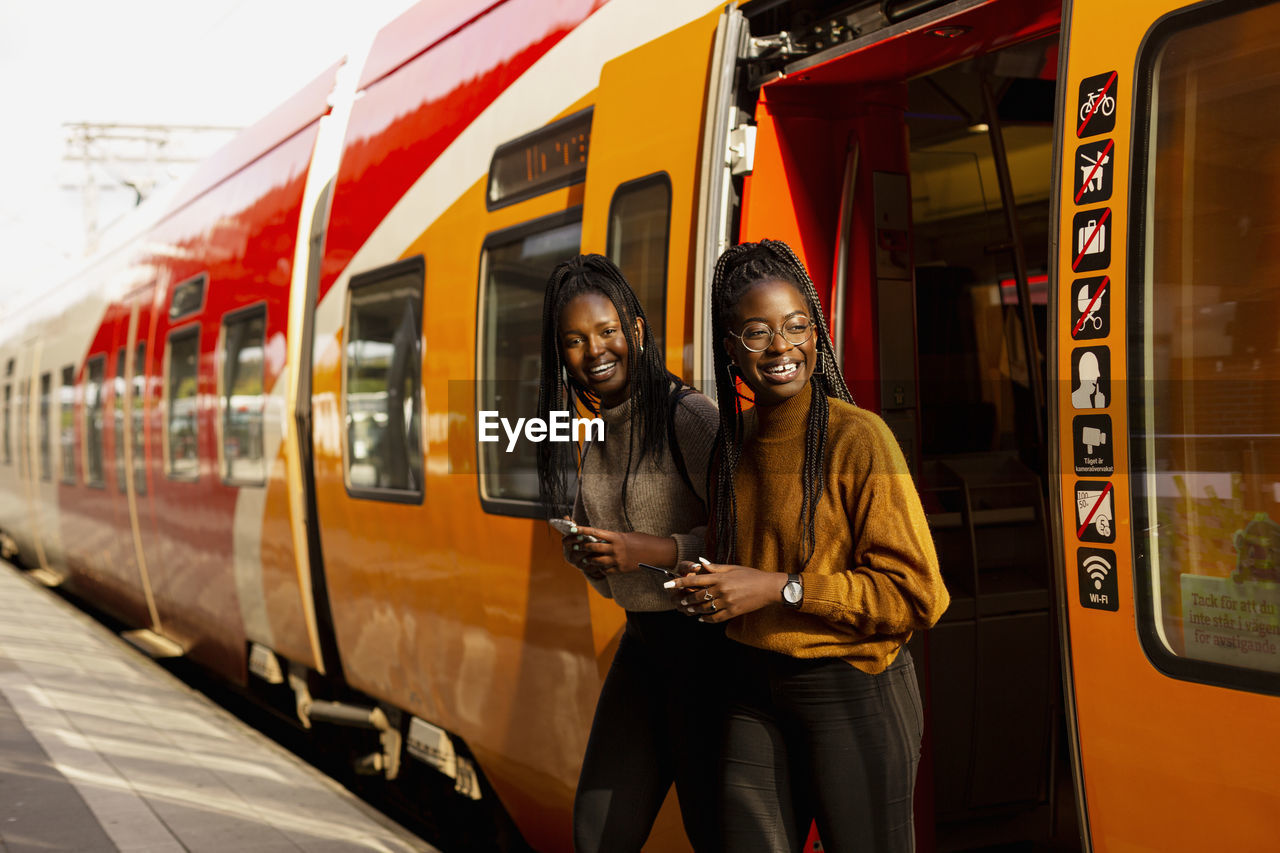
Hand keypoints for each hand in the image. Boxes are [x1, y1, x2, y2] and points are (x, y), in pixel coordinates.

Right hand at [560, 518, 604, 579]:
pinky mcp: (588, 570)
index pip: (566, 542)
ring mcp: (579, 565)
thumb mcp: (576, 534)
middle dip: (586, 547)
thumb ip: (572, 525)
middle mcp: (571, 558)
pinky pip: (594, 566)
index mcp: (567, 547)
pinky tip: (607, 555)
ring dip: (595, 553)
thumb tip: (566, 517)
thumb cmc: (582, 541)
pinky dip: (601, 561)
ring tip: (604, 547)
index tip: (581, 535)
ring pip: (587, 560)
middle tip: (596, 541)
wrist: (587, 557)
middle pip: (577, 553)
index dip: (572, 538)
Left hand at [570, 526, 677, 574]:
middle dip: (584, 547)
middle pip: (594, 547)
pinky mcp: (621, 569)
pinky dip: (602, 569)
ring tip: (586, 559)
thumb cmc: (643, 540)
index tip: (573, 529)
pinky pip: (607, 570)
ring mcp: (618, 560)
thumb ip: (614, 538)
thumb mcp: (627, 535)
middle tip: (576, 546)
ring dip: (590, 560)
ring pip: (598, 561)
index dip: (583, 531)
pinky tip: (599, 568)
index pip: (595, 532)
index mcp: (616, 537)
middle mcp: (615, 548)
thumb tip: (602, 539)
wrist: (656, 552)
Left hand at [666, 561, 788, 622]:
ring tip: (689, 610)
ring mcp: (727, 602)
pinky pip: (716, 618)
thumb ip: (715, 567)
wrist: (769, 588)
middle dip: (686, 599)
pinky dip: (707, 619)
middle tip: (680, 601)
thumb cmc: (751, 575)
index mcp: (720, 577)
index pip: (695, 580)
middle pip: (697, 596)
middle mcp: (722, 590)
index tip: (668, 584)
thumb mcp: (733, 568)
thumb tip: (699, 562)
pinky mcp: (733, 612)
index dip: (679, 582)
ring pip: (705, 608)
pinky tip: (702, 619)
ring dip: (694, 610)